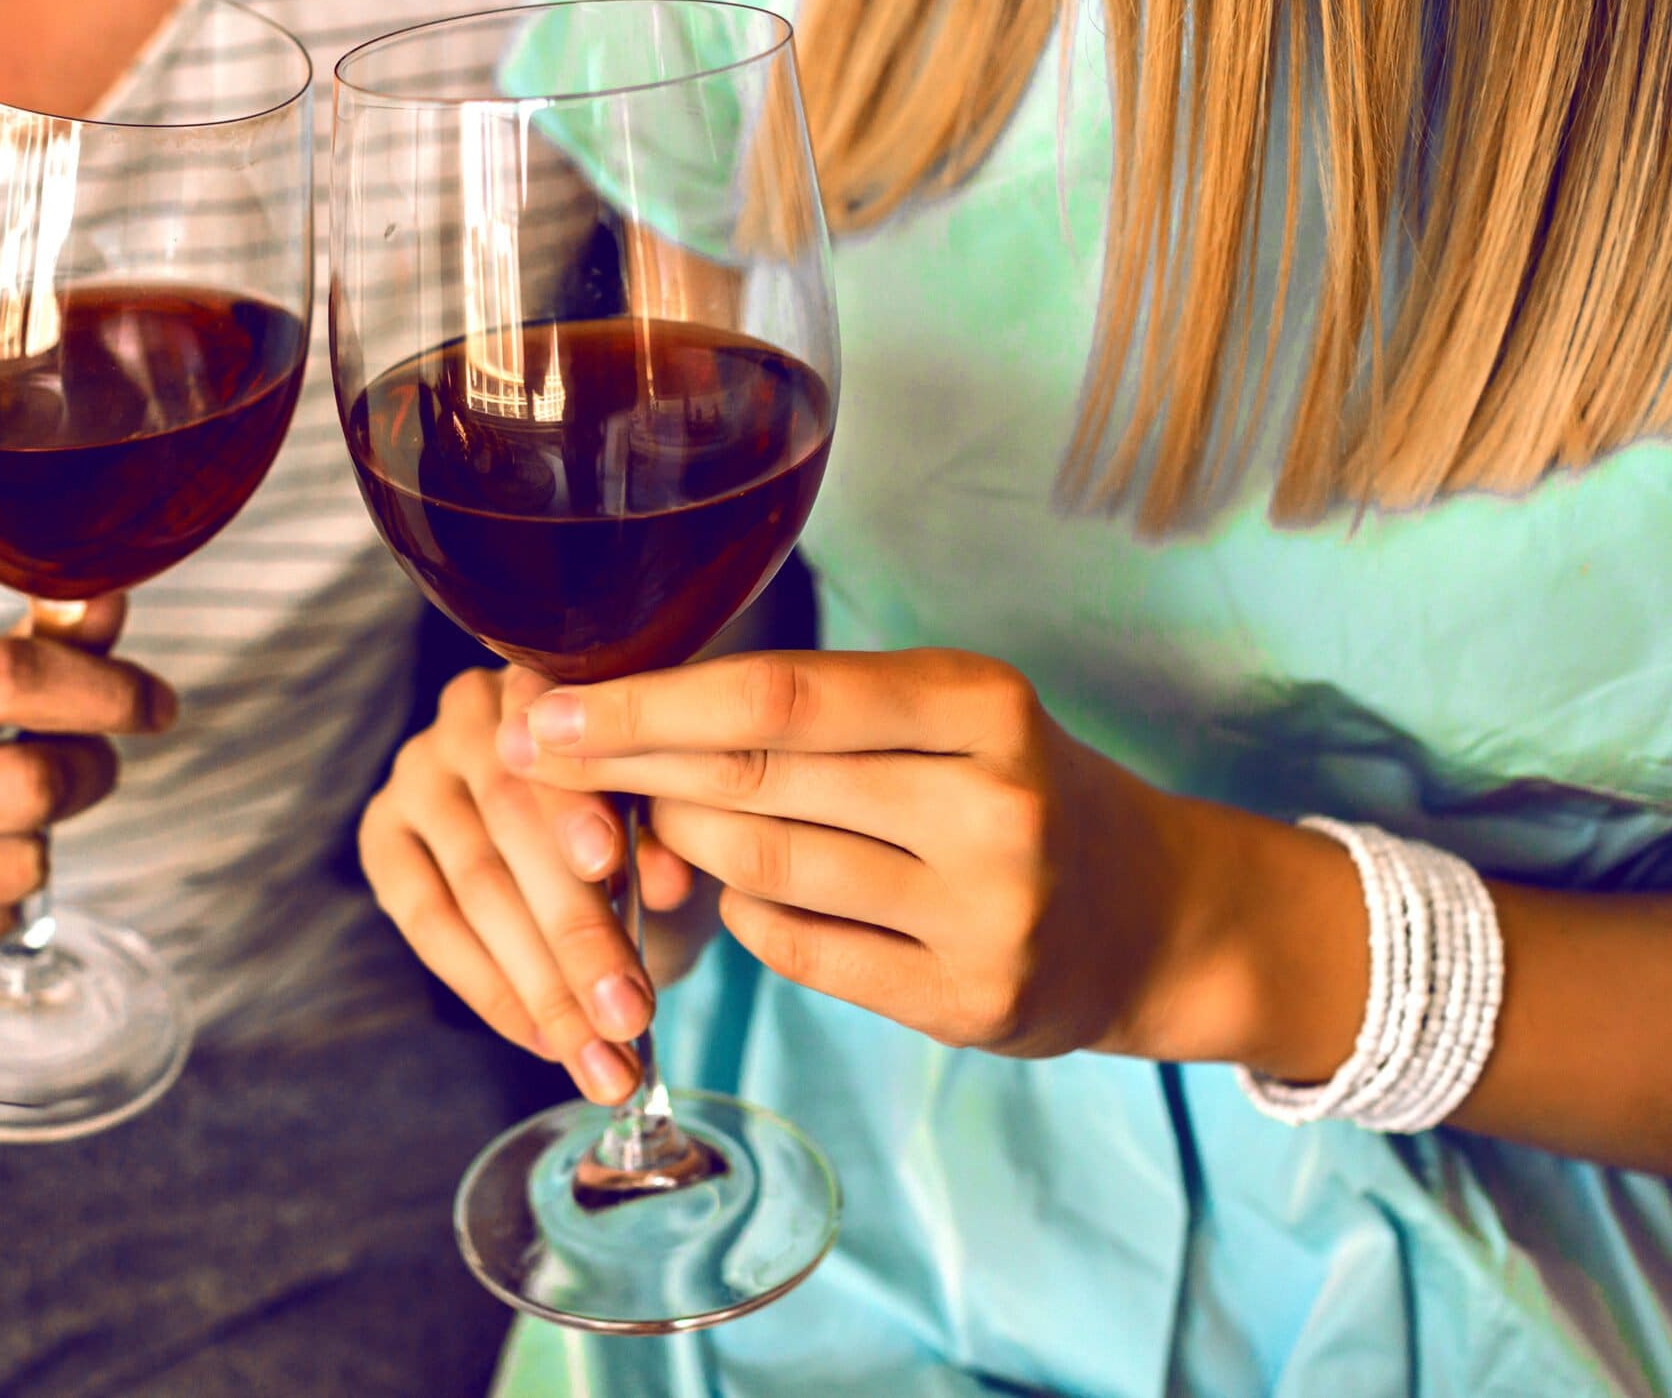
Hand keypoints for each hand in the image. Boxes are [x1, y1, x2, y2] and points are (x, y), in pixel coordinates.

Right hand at [358, 667, 696, 1102]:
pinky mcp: (381, 836)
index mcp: (547, 682)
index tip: (609, 866)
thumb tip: (668, 880)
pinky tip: (544, 1038)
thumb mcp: (663, 819)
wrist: (577, 831)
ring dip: (542, 982)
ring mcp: (414, 772)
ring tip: (600, 1053)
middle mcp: (467, 713)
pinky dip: (491, 990)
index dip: (575, 804)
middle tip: (628, 1014)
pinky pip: (429, 923)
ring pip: (476, 886)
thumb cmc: (637, 818)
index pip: (551, 741)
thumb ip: (665, 836)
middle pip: (514, 826)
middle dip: (576, 932)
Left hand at [500, 648, 1327, 1065]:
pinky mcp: (966, 1001)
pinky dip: (744, 911)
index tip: (546, 708)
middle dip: (625, 767)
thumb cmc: (1016, 790)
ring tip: (654, 817)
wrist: (1162, 916)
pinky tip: (737, 887)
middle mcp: (988, 804)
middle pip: (752, 779)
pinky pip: (795, 947)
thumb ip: (819, 714)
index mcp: (980, 703)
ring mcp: (982, 913)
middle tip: (535, 758)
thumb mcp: (952, 717)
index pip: (775, 696)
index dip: (645, 704)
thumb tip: (628, 713)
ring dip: (681, 840)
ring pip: (762, 868)